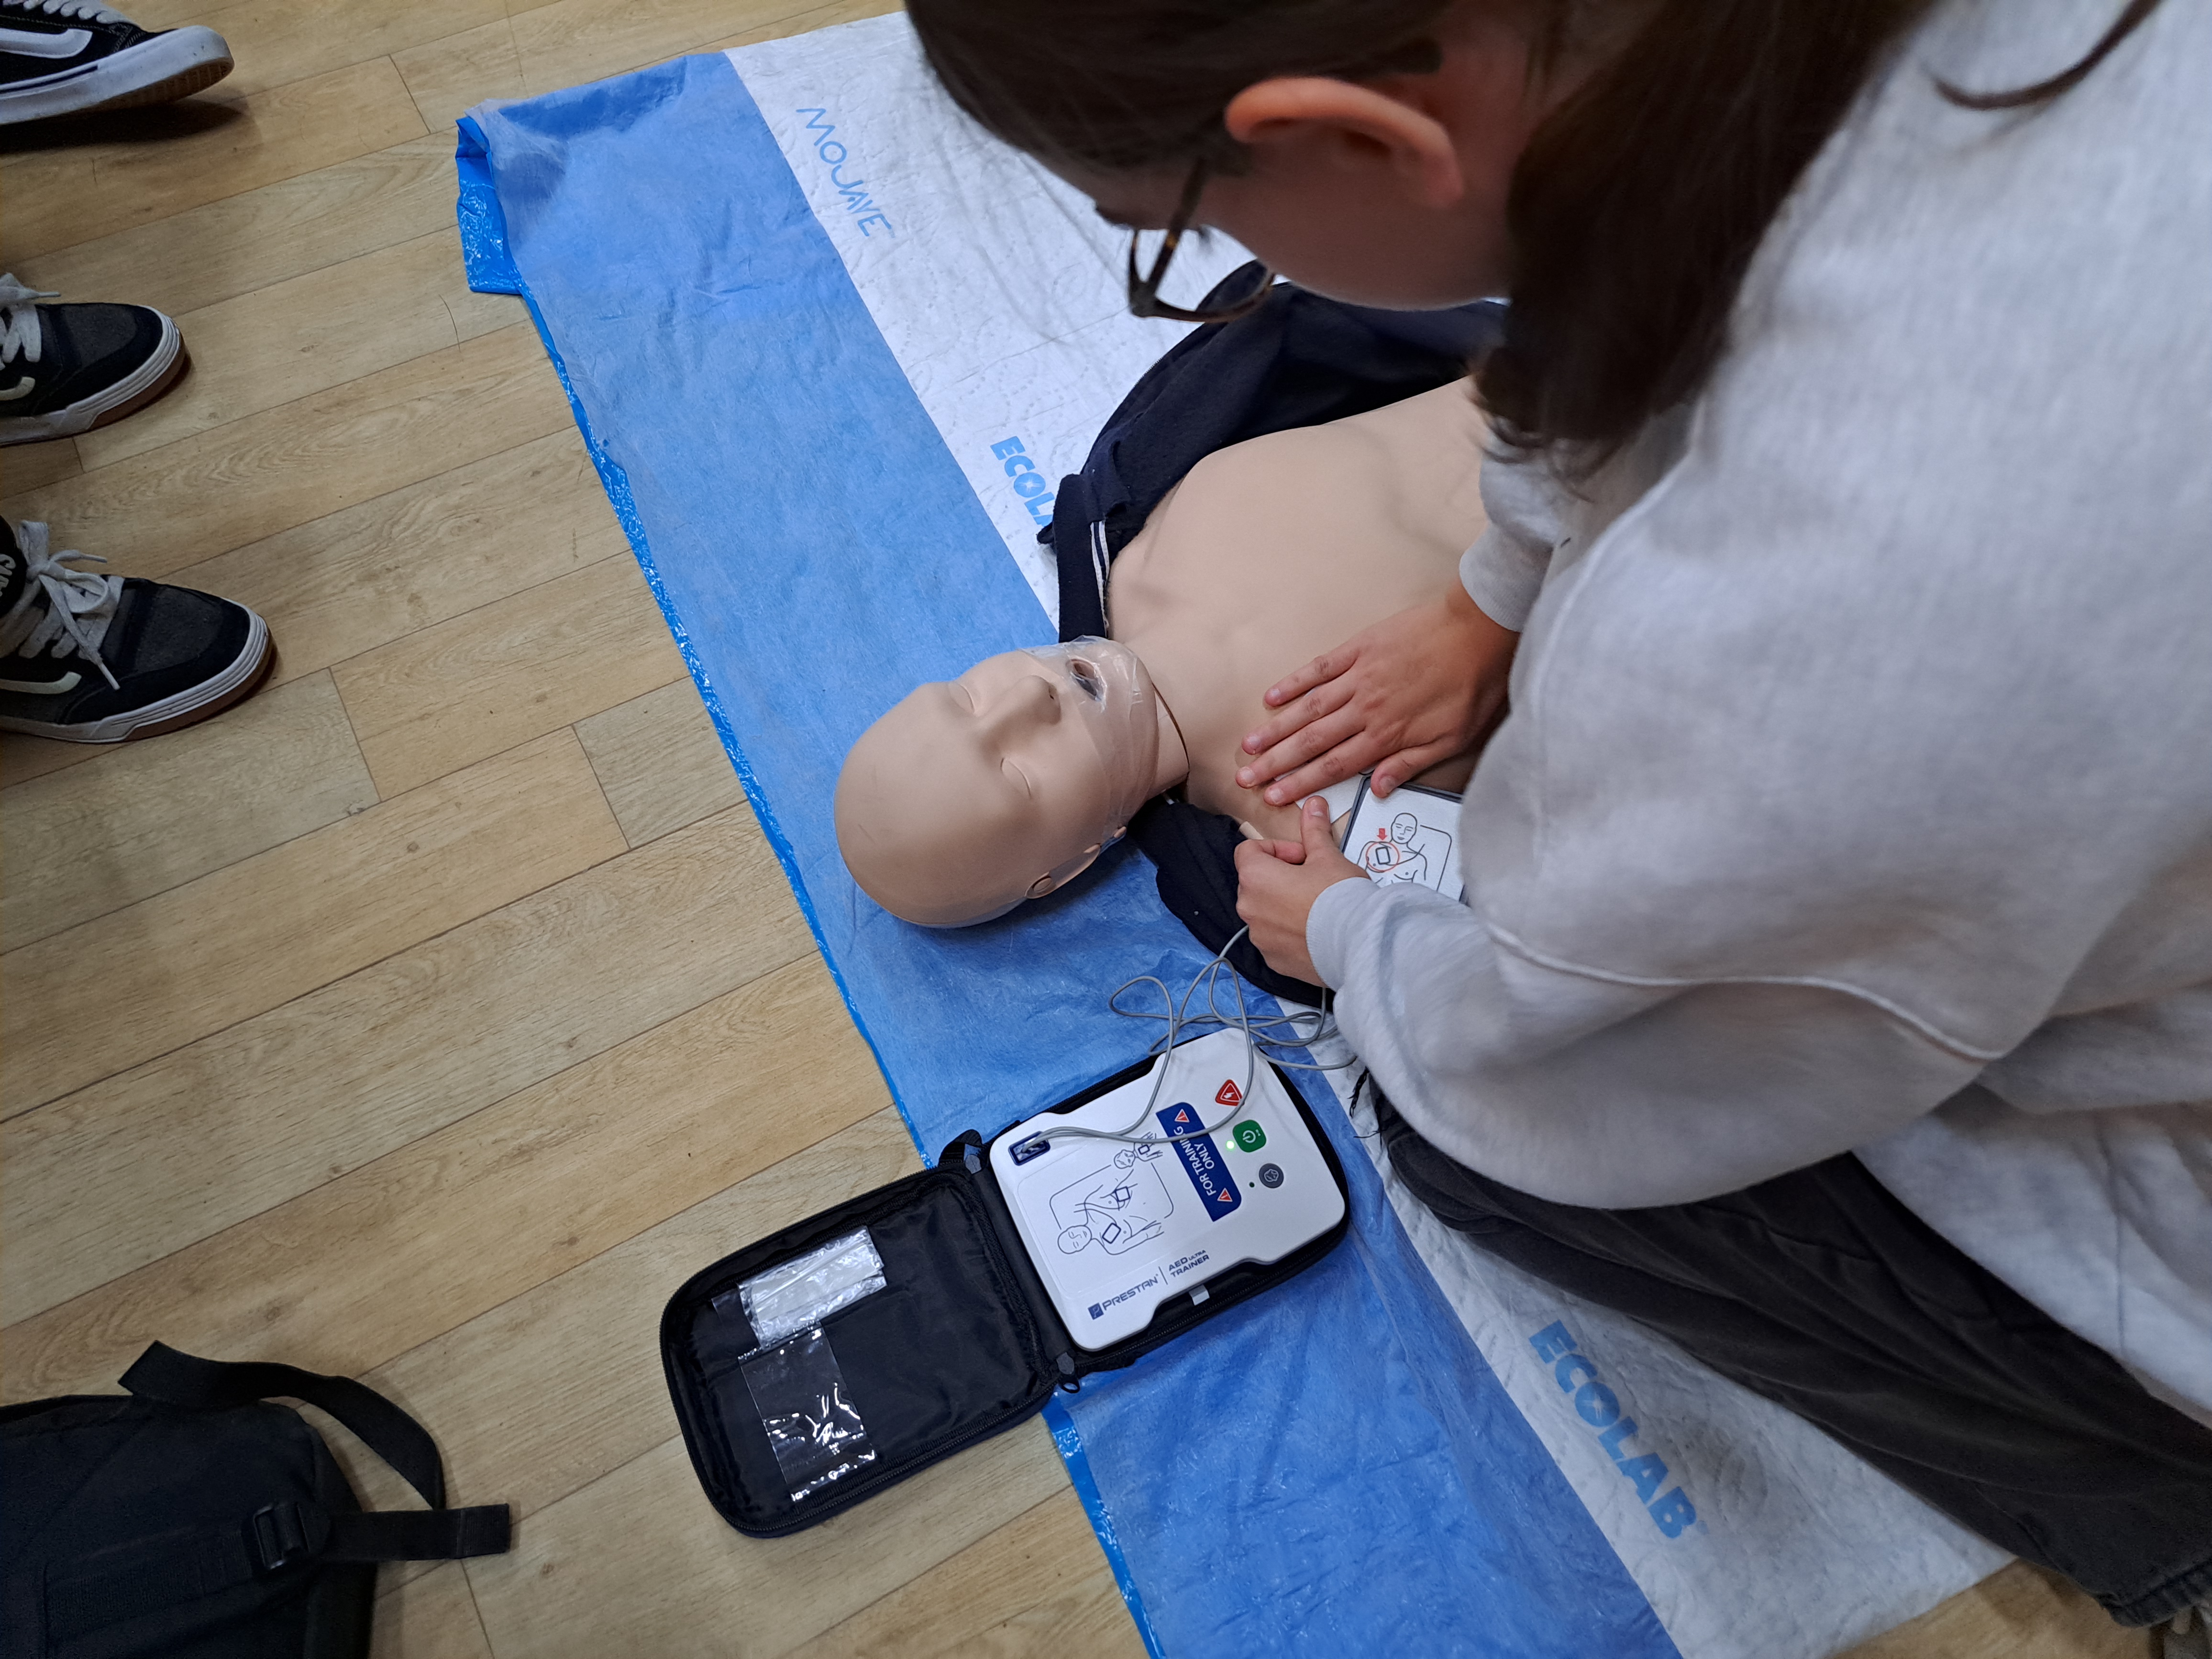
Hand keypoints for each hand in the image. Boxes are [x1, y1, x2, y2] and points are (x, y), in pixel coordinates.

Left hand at [1233, 795, 1365, 984]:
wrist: (1358, 943)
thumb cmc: (1339, 896)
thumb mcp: (1328, 857)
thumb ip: (1314, 831)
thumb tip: (1314, 804)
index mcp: (1255, 877)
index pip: (1249, 850)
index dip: (1277, 848)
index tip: (1303, 856)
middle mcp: (1248, 908)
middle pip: (1256, 881)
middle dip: (1280, 876)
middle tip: (1313, 879)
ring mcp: (1259, 937)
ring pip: (1264, 911)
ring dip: (1282, 904)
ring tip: (1316, 906)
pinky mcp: (1272, 959)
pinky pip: (1274, 938)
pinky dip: (1288, 932)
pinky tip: (1315, 930)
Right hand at [1236, 583, 1517, 804]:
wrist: (1479, 629)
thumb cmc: (1472, 685)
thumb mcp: (1453, 737)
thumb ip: (1411, 764)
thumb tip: (1377, 788)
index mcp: (1388, 734)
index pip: (1335, 765)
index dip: (1300, 783)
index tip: (1273, 796)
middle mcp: (1365, 708)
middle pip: (1312, 741)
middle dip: (1276, 762)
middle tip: (1245, 777)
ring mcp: (1359, 676)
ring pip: (1308, 708)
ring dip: (1276, 729)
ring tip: (1248, 746)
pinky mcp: (1360, 648)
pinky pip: (1320, 668)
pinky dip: (1294, 683)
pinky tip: (1272, 697)